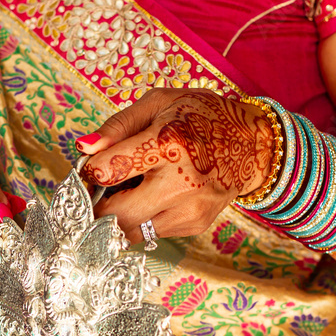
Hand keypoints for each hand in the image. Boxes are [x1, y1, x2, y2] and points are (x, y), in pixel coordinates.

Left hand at [77, 89, 274, 242]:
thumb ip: (118, 126)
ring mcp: (190, 208)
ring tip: (132, 190)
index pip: (108, 170)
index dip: (88, 173)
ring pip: (130, 231)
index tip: (88, 170)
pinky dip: (143, 218)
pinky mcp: (195, 225)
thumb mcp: (160, 103)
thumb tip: (84, 148)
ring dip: (119, 215)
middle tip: (100, 191)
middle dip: (97, 206)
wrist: (251, 145)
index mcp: (169, 142)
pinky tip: (156, 196)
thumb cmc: (201, 117)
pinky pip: (151, 232)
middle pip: (115, 215)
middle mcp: (181, 181)